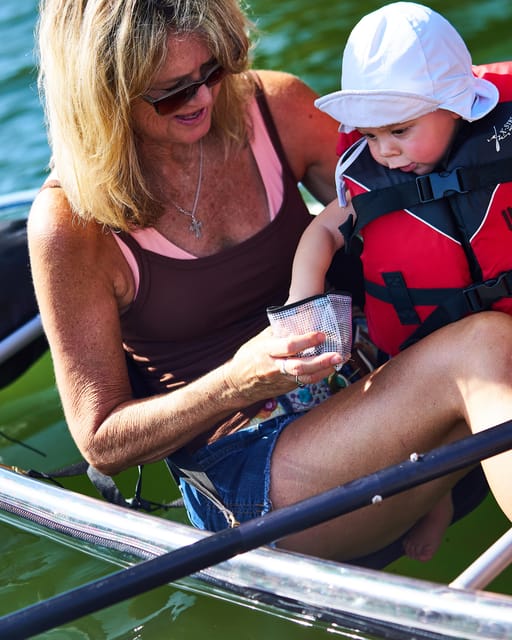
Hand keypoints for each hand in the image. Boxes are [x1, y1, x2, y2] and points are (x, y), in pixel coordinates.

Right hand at [225, 327, 342, 399]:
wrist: (237, 383)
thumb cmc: (248, 357)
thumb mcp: (259, 340)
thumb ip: (277, 332)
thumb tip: (297, 316)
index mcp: (265, 351)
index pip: (288, 346)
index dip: (306, 340)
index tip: (321, 334)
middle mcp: (273, 367)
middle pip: (300, 366)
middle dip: (320, 361)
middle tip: (337, 354)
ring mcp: (280, 380)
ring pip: (305, 378)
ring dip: (324, 370)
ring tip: (338, 361)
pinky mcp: (285, 388)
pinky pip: (304, 382)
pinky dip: (318, 375)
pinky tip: (329, 368)